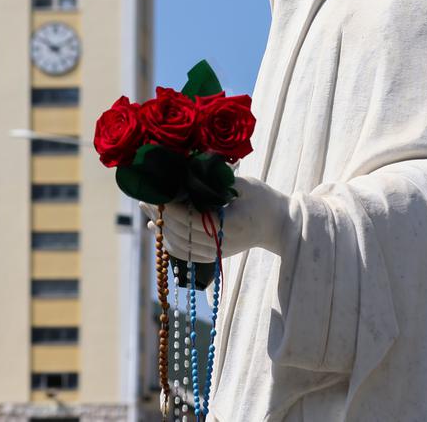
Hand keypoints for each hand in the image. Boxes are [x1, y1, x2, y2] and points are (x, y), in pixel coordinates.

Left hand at [142, 175, 289, 259]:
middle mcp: (223, 243)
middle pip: (184, 234)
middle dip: (163, 216)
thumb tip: (188, 169)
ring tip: (147, 209)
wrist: (280, 226)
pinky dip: (169, 241)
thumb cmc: (264, 200)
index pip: (194, 219)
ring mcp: (218, 252)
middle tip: (146, 198)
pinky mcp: (216, 256)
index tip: (158, 193)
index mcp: (232, 225)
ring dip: (162, 228)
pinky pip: (186, 253)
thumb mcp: (245, 184)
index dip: (173, 208)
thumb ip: (218, 180)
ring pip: (182, 245)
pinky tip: (156, 229)